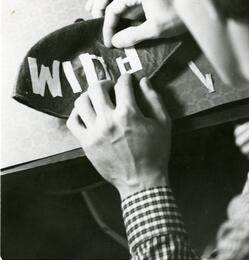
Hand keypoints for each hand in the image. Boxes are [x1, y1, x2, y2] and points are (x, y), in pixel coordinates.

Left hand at [66, 75, 170, 198]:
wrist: (142, 181)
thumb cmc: (155, 152)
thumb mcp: (163, 123)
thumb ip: (154, 99)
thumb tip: (143, 81)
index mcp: (128, 113)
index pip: (122, 84)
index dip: (126, 77)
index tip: (128, 79)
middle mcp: (108, 120)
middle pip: (96, 88)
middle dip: (105, 83)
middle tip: (111, 87)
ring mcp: (94, 132)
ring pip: (82, 102)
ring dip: (89, 95)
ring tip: (97, 99)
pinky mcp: (86, 143)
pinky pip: (73, 121)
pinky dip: (77, 113)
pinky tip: (86, 112)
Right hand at [85, 0, 185, 47]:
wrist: (199, 2)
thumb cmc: (179, 15)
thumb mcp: (156, 29)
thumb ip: (133, 35)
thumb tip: (115, 42)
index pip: (113, 8)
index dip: (108, 26)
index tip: (109, 42)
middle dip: (97, 5)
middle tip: (93, 20)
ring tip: (95, 8)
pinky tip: (113, 3)